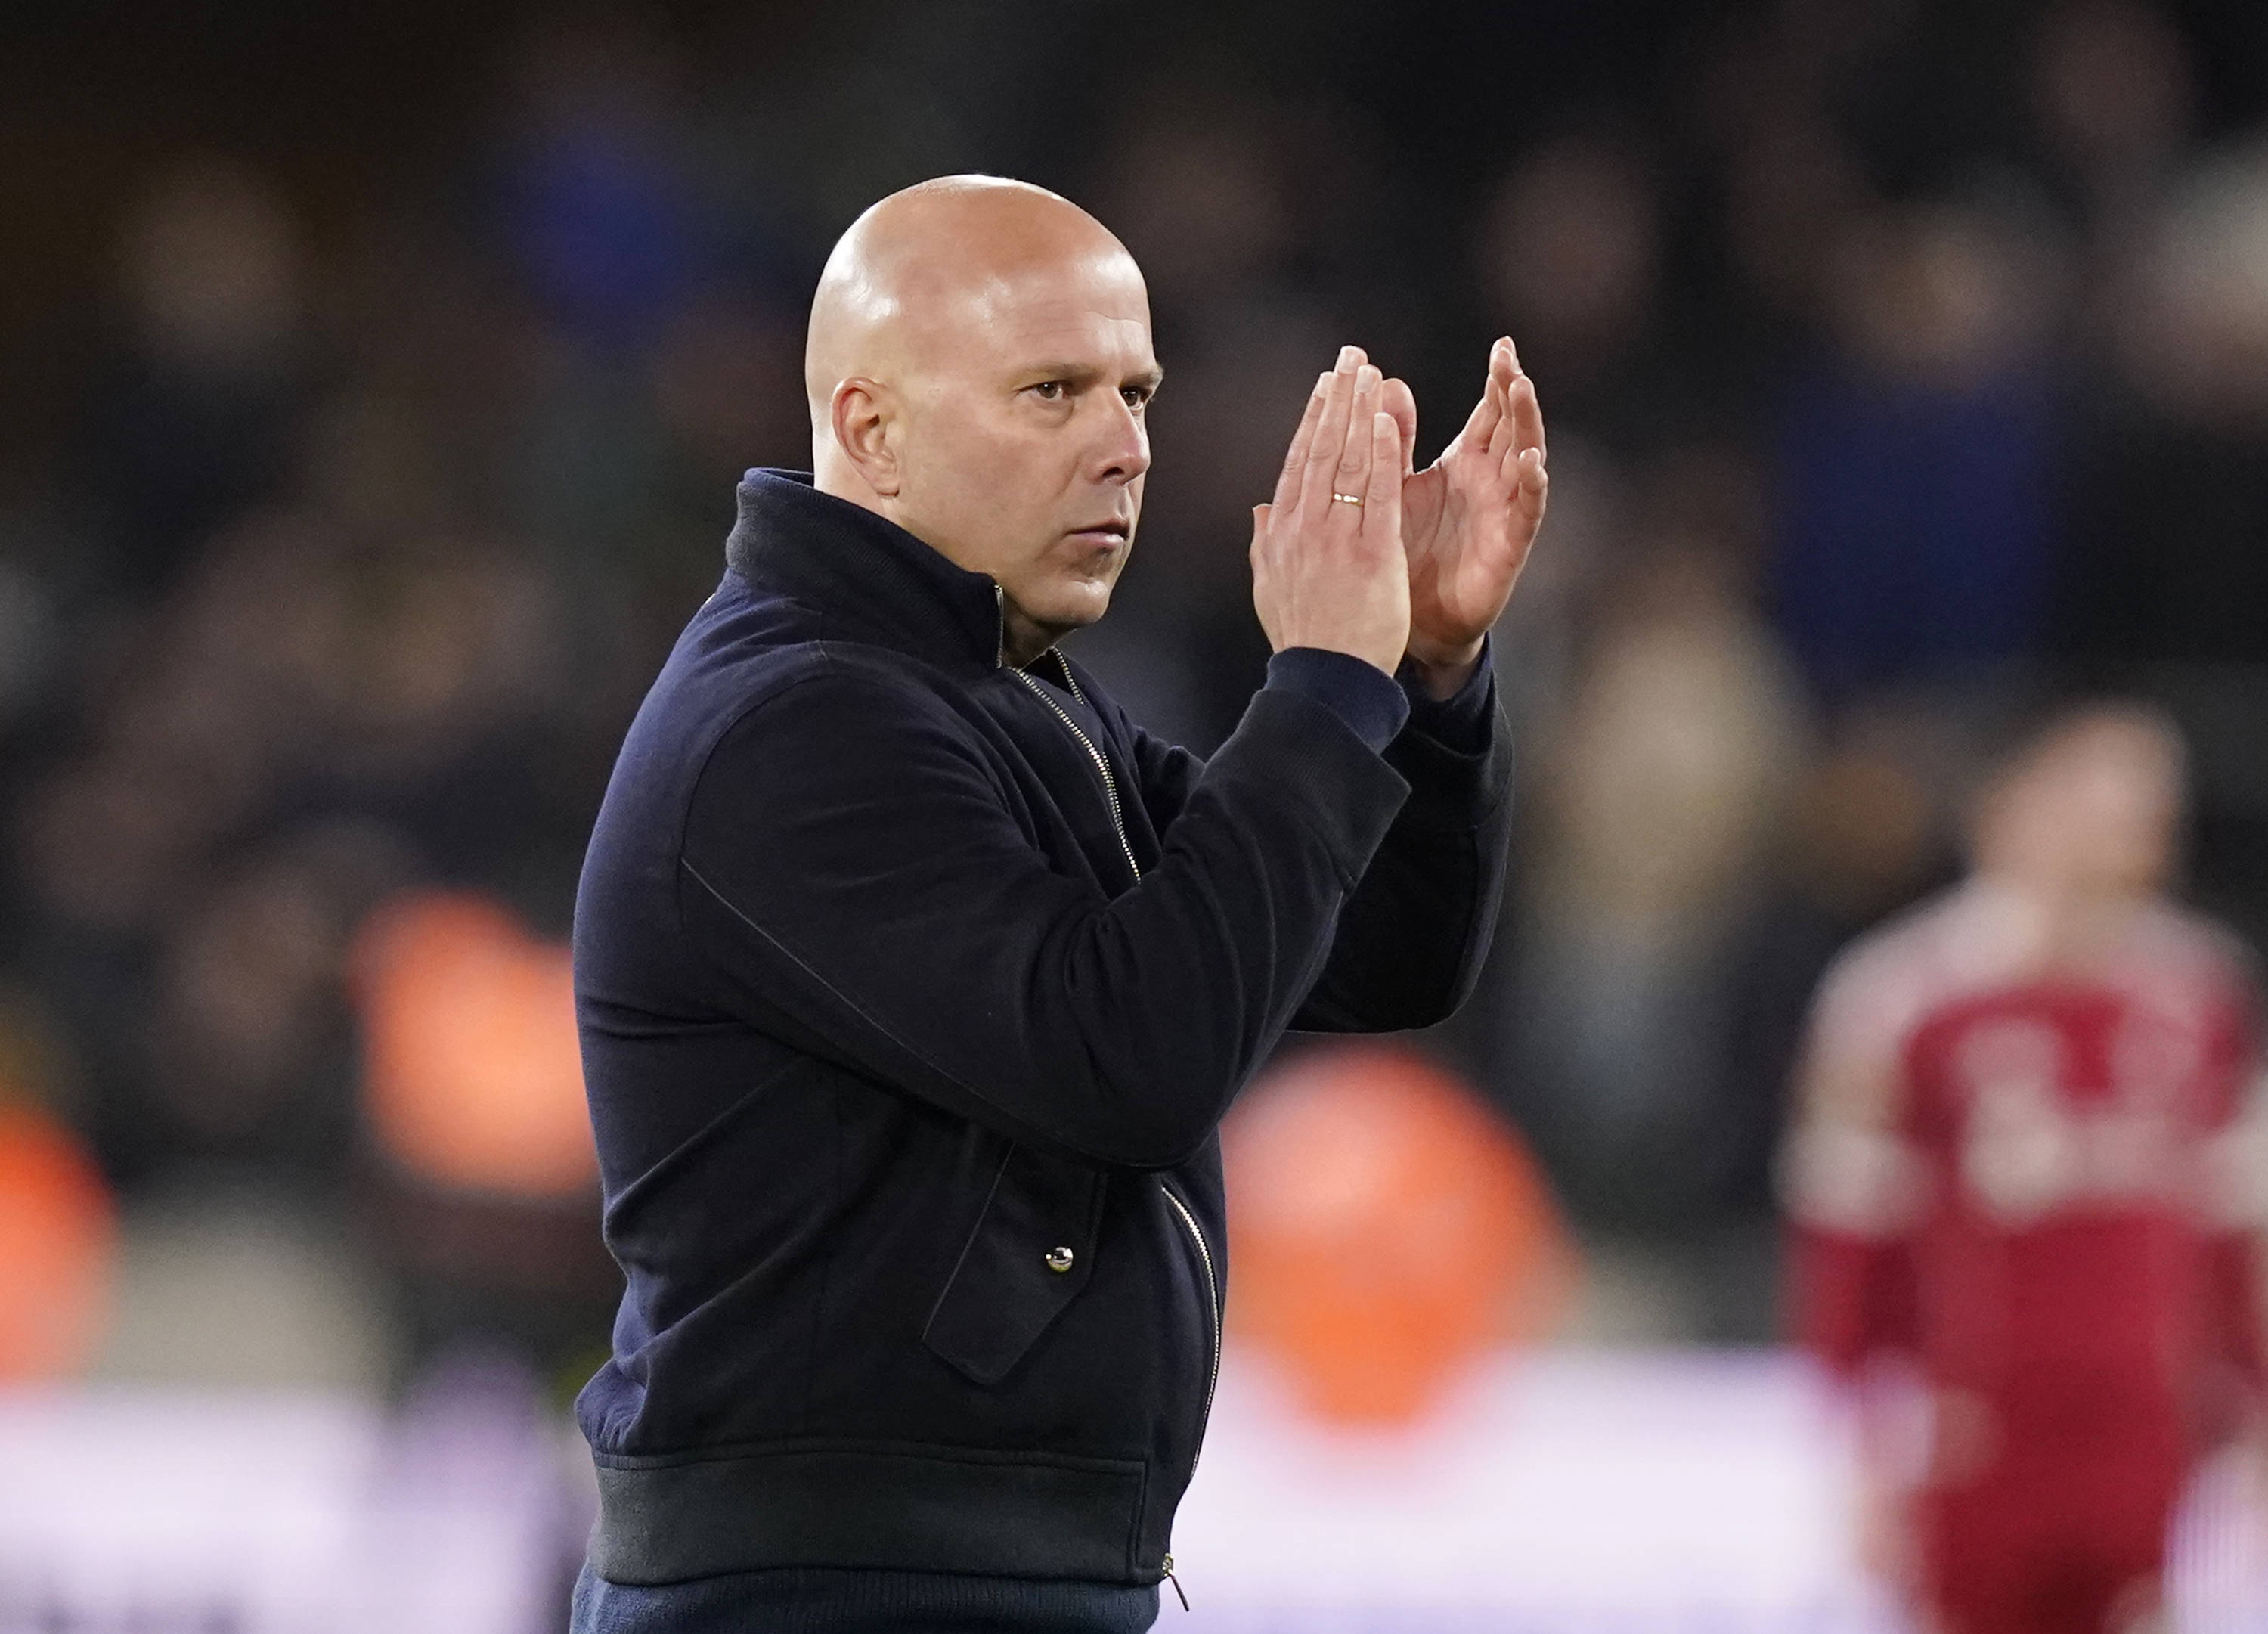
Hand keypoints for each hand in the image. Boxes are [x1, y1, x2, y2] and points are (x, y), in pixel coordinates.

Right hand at [1249, 347, 1409, 676]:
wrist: (1324, 681)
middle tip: (1352, 358)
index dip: (1314, 419)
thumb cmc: (1303, 639)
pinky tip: (1387, 419)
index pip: (1299, 462)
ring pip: (1347, 461)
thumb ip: (1265, 543)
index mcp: (1281, 533)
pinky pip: (1376, 493)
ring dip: (1359, 411)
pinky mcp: (1371, 553)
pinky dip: (1381, 453)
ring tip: (1371, 373)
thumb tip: (1260, 509)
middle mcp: (1303, 527)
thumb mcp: (1270, 588)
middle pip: (1321, 449)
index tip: (1327, 386)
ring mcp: (1336, 538)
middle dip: (1337, 399)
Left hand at [1383, 337, 1546, 692]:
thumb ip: (1395, 439)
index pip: (1489, 413)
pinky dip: (1532, 484)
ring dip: (1526, 425)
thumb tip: (1386, 382)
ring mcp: (1504, 511)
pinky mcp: (1509, 545)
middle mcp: (1491, 482)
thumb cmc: (1407, 552)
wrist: (1410, 621)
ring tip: (1522, 390)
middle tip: (1511, 357)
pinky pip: (1527, 510)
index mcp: (1465, 464)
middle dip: (1514, 391)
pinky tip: (1531, 460)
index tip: (1503, 344)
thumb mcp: (1397, 487)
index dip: (1498, 380)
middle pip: (1512, 426)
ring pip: (1526, 458)